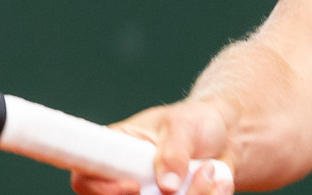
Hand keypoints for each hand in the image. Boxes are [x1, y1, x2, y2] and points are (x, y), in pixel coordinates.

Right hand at [70, 100, 234, 194]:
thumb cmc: (195, 123)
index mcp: (113, 153)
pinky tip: (219, 182)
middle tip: (192, 176)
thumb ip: (173, 151)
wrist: (226, 139)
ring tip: (212, 171)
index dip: (102, 190)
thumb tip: (166, 184)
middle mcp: (123, 184)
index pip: (85, 178)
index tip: (134, 187)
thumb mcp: (183, 125)